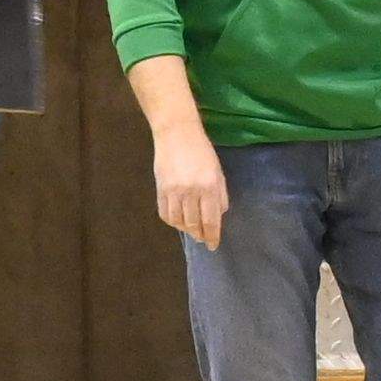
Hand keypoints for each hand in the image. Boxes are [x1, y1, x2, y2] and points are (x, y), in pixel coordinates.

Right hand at [150, 116, 230, 246]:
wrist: (176, 134)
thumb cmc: (202, 152)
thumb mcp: (218, 172)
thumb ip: (220, 195)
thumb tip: (219, 216)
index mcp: (209, 187)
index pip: (211, 220)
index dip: (212, 236)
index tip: (213, 245)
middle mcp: (191, 192)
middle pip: (194, 224)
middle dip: (199, 234)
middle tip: (203, 238)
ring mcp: (173, 191)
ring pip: (178, 222)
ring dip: (186, 229)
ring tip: (192, 230)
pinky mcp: (160, 189)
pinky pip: (165, 214)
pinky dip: (173, 221)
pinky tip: (179, 220)